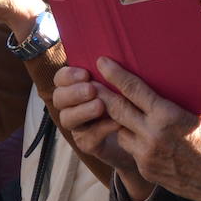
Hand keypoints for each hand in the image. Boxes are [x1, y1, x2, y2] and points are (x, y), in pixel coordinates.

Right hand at [51, 65, 151, 197]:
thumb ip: (111, 72)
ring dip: (83, 110)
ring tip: (100, 105)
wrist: (141, 134)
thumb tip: (109, 56)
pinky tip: (116, 123)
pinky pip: (87, 138)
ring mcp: (78, 126)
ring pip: (67, 119)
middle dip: (74, 93)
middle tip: (91, 89)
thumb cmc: (130, 100)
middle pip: (59, 98)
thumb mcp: (121, 83)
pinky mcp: (88, 145)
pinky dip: (101, 129)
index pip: (60, 79)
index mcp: (76, 87)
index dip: (68, 75)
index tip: (86, 73)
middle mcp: (72, 106)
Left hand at [89, 57, 200, 200]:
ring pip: (121, 131)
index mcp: (167, 115)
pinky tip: (144, 137)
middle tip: (92, 82)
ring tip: (121, 112)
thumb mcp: (195, 116)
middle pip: (117, 110)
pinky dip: (135, 140)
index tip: (102, 62)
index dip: (115, 75)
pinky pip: (133, 149)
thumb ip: (170, 108)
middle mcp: (152, 134)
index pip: (133, 90)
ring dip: (119, 121)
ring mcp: (146, 155)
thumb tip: (154, 94)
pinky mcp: (146, 169)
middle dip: (102, 94)